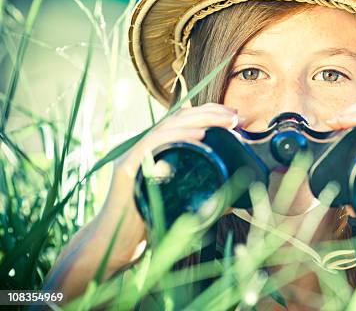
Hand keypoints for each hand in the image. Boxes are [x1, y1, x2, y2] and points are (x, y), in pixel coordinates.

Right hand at [98, 103, 244, 265]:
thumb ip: (204, 199)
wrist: (115, 245)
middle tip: (236, 115)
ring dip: (199, 120)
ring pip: (167, 127)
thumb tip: (235, 202)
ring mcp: (134, 156)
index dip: (209, 113)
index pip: (183, 121)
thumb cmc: (148, 224)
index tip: (236, 115)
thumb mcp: (181, 205)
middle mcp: (145, 148)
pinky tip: (198, 137)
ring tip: (225, 122)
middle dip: (210, 112)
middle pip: (177, 119)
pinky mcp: (126, 169)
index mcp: (158, 151)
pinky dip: (175, 137)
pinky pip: (151, 145)